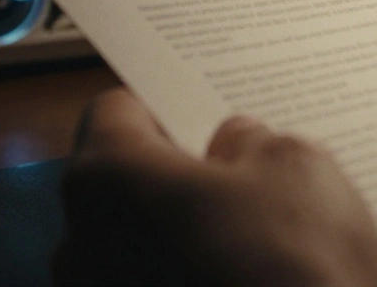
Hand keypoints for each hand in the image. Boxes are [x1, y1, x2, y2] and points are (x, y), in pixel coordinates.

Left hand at [54, 88, 376, 286]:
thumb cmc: (293, 270)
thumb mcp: (296, 164)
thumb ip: (254, 141)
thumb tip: (237, 145)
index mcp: (108, 178)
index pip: (114, 112)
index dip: (163, 107)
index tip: (200, 115)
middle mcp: (81, 247)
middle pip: (123, 186)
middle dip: (178, 179)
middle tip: (245, 179)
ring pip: (137, 248)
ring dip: (184, 240)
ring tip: (260, 244)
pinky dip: (191, 280)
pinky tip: (251, 282)